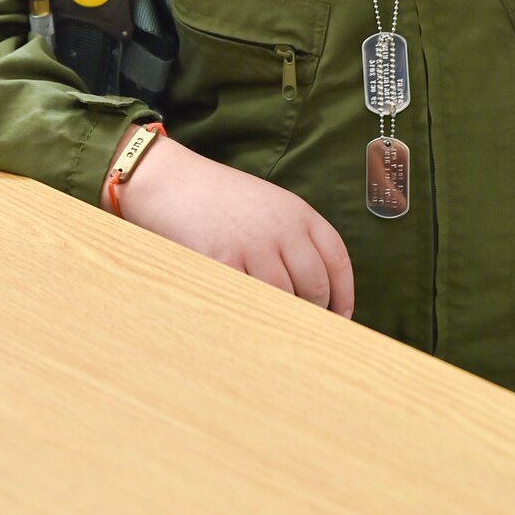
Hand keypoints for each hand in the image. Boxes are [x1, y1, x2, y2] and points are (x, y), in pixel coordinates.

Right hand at [104, 133, 354, 317]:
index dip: (343, 294)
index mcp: (298, 212)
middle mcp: (282, 228)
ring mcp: (253, 245)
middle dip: (314, 312)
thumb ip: (293, 238)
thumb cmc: (219, 199)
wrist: (171, 182)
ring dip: (284, 319)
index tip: (341, 317)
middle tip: (306, 331)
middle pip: (315, 284)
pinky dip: (252, 315)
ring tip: (277, 333)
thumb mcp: (268, 206)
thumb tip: (314, 291)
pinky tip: (249, 324)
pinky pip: (248, 300)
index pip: (337, 259)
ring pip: (284, 298)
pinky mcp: (223, 261)